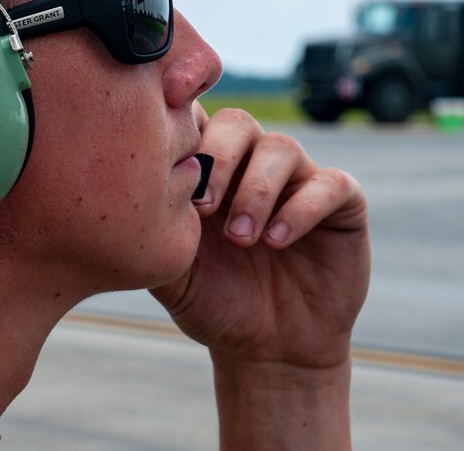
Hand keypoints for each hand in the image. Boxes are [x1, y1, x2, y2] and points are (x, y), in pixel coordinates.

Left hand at [151, 104, 369, 370]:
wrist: (269, 348)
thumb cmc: (214, 303)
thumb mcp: (172, 272)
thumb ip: (153, 230)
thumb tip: (123, 192)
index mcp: (209, 169)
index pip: (196, 119)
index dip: (182, 114)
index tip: (163, 136)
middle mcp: (253, 164)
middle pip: (238, 122)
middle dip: (218, 157)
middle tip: (204, 207)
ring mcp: (298, 179)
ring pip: (281, 148)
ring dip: (257, 190)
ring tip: (240, 238)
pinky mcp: (340, 203)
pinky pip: (329, 183)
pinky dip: (301, 208)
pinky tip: (277, 242)